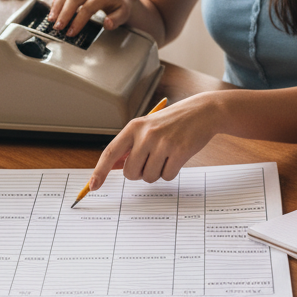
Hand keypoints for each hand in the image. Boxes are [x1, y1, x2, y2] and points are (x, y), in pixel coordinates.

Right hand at [48, 0, 138, 36]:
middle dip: (64, 14)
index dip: (78, 21)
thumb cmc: (120, 4)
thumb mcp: (123, 14)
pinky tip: (52, 10)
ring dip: (56, 6)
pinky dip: (56, 0)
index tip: (71, 32)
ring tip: (51, 19)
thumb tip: (107, 24)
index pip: (87, 8)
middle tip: (57, 27)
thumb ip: (116, 20)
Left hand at [87, 93, 220, 188]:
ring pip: (149, 177)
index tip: (94, 185)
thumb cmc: (173, 121)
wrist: (202, 111)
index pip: (110, 152)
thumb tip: (114, 167)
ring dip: (157, 172)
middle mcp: (146, 134)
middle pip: (131, 172)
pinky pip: (167, 176)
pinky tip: (177, 156)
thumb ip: (131, 146)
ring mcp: (163, 143)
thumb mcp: (148, 127)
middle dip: (139, 173)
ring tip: (167, 154)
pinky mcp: (180, 152)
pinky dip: (171, 171)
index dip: (100, 171)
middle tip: (151, 160)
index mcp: (134, 127)